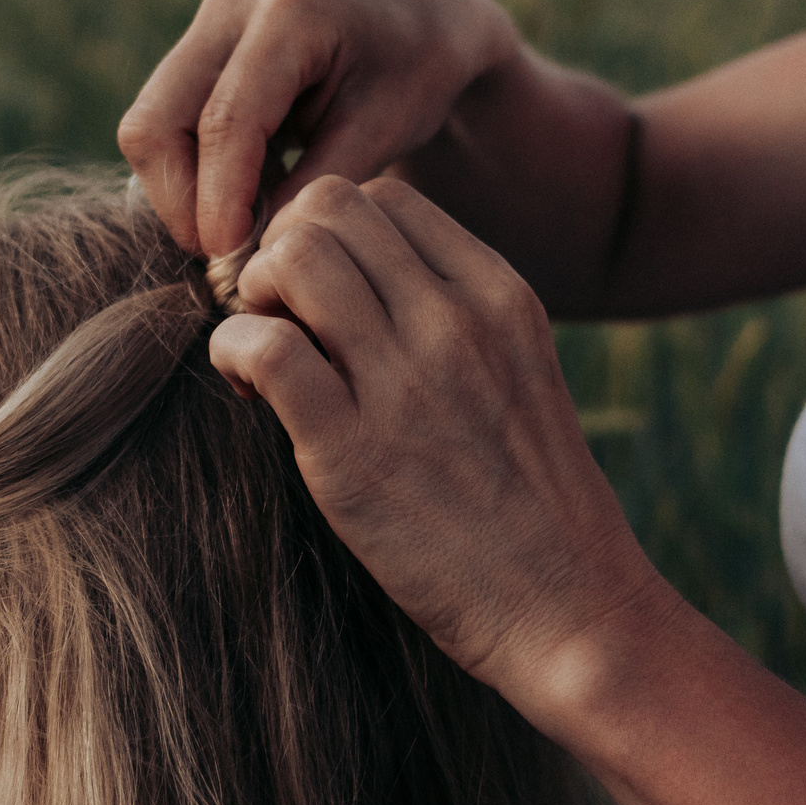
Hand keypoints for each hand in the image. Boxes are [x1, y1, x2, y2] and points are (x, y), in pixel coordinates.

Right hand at [118, 0, 523, 259]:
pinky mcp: (198, 48)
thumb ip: (316, 188)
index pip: (225, 121)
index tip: (229, 259)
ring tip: (248, 226)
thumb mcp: (385, 130)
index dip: (218, 199)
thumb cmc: (417, 73)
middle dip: (182, 201)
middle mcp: (232, 7)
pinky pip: (164, 123)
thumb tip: (253, 252)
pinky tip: (249, 196)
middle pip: (156, 121)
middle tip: (230, 256)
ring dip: (184, 191)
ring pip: (148, 125)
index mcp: (292, 13)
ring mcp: (207, 24)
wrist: (418, 19)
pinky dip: (193, 173)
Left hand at [207, 175, 663, 697]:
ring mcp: (407, 383)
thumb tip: (354, 277)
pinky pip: (263, 348)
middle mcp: (456, 321)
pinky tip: (248, 392)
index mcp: (499, 294)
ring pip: (292, 256)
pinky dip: (233, 353)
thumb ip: (452, 313)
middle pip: (329, 205)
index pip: (385, 195)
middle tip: (280, 319)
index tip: (320, 296)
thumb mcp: (515, 371)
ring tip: (266, 355)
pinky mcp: (352, 454)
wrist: (572, 609)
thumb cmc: (531, 501)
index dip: (329, 232)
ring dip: (254, 295)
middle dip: (281, 248)